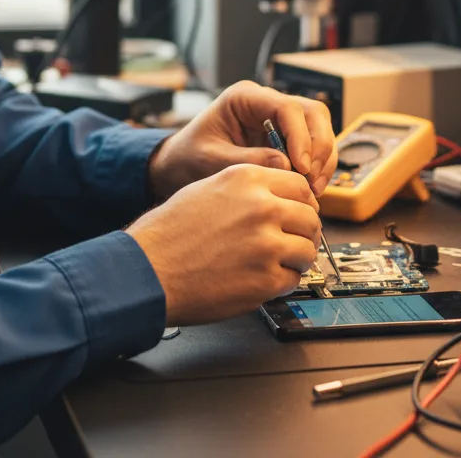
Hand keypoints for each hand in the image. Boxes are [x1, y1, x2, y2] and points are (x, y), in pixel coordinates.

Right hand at [128, 164, 320, 323]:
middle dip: (303, 231)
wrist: (150, 268)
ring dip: (295, 258)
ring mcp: (266, 244)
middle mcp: (261, 207)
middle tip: (292, 241)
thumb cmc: (170, 231)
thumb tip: (278, 198)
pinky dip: (282, 281)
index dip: (302, 202)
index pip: (300, 186)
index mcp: (247, 179)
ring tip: (275, 262)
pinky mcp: (265, 280)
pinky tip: (261, 278)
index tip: (297, 213)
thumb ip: (247, 188)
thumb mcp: (208, 188)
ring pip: (307, 249)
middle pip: (310, 217)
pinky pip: (293, 278)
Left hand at [147, 81, 337, 200]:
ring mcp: (278, 120)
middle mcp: (265, 104)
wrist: (178, 167)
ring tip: (313, 189)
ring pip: (318, 128)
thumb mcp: (210, 160)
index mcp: (244, 98)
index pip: (287, 107)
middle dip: (318, 146)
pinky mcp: (284, 139)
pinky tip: (310, 188)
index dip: (300, 136)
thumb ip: (246, 161)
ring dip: (322, 159)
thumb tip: (285, 166)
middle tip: (311, 179)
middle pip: (312, 113)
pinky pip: (312, 147)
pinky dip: (317, 167)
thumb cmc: (188, 158)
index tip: (301, 166)